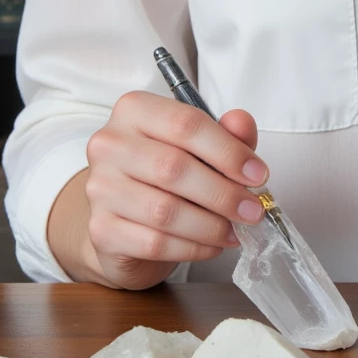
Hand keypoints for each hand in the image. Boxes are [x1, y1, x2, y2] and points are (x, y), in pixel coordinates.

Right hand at [80, 91, 269, 289]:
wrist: (125, 219)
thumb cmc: (166, 174)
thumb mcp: (202, 146)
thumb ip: (227, 132)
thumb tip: (241, 124)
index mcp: (134, 110)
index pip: (186, 124)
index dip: (228, 151)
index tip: (258, 175)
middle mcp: (109, 144)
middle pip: (174, 168)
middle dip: (223, 193)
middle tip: (253, 210)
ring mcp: (99, 188)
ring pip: (165, 210)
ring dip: (211, 225)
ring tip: (236, 230)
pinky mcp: (100, 230)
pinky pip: (155, 242)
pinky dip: (192, 248)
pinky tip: (212, 246)